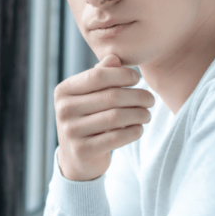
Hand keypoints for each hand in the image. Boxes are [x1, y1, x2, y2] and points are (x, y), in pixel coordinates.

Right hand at [54, 54, 154, 180]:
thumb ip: (101, 75)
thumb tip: (114, 58)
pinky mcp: (83, 150)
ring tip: (147, 114)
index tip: (138, 79)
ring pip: (116, 117)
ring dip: (139, 114)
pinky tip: (139, 128)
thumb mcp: (89, 95)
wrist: (77, 158)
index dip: (123, 75)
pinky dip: (134, 131)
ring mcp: (71, 131)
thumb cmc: (88, 118)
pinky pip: (117, 138)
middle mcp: (63, 110)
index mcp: (63, 90)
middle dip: (137, 96)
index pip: (98, 75)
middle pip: (111, 96)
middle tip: (151, 99)